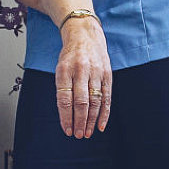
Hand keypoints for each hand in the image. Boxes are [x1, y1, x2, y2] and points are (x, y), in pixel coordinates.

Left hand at [53, 16, 111, 137]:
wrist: (85, 34)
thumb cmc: (70, 55)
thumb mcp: (60, 68)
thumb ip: (63, 89)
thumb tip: (66, 115)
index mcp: (64, 69)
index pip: (64, 98)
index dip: (65, 116)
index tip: (66, 130)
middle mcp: (81, 70)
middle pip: (81, 101)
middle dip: (79, 121)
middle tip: (78, 135)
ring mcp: (96, 72)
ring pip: (95, 100)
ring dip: (91, 120)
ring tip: (87, 133)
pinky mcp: (107, 74)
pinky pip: (107, 96)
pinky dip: (104, 113)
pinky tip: (100, 125)